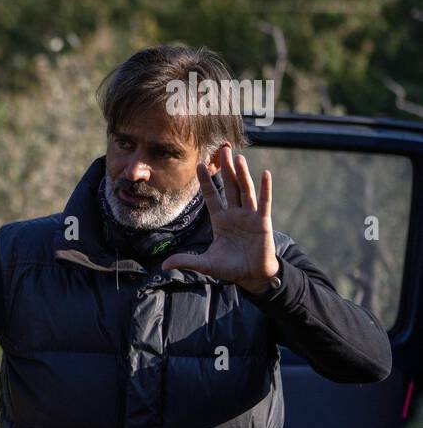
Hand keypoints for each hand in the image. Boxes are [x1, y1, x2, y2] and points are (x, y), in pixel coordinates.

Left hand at [161, 142, 279, 293]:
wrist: (253, 277)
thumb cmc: (230, 268)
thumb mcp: (205, 264)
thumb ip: (186, 261)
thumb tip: (163, 265)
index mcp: (220, 220)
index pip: (211, 196)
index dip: (205, 182)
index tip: (198, 164)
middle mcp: (235, 214)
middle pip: (230, 187)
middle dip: (225, 170)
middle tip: (221, 151)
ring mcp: (249, 216)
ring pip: (245, 191)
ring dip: (242, 174)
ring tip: (238, 157)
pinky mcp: (263, 222)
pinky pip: (264, 203)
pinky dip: (265, 188)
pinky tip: (265, 173)